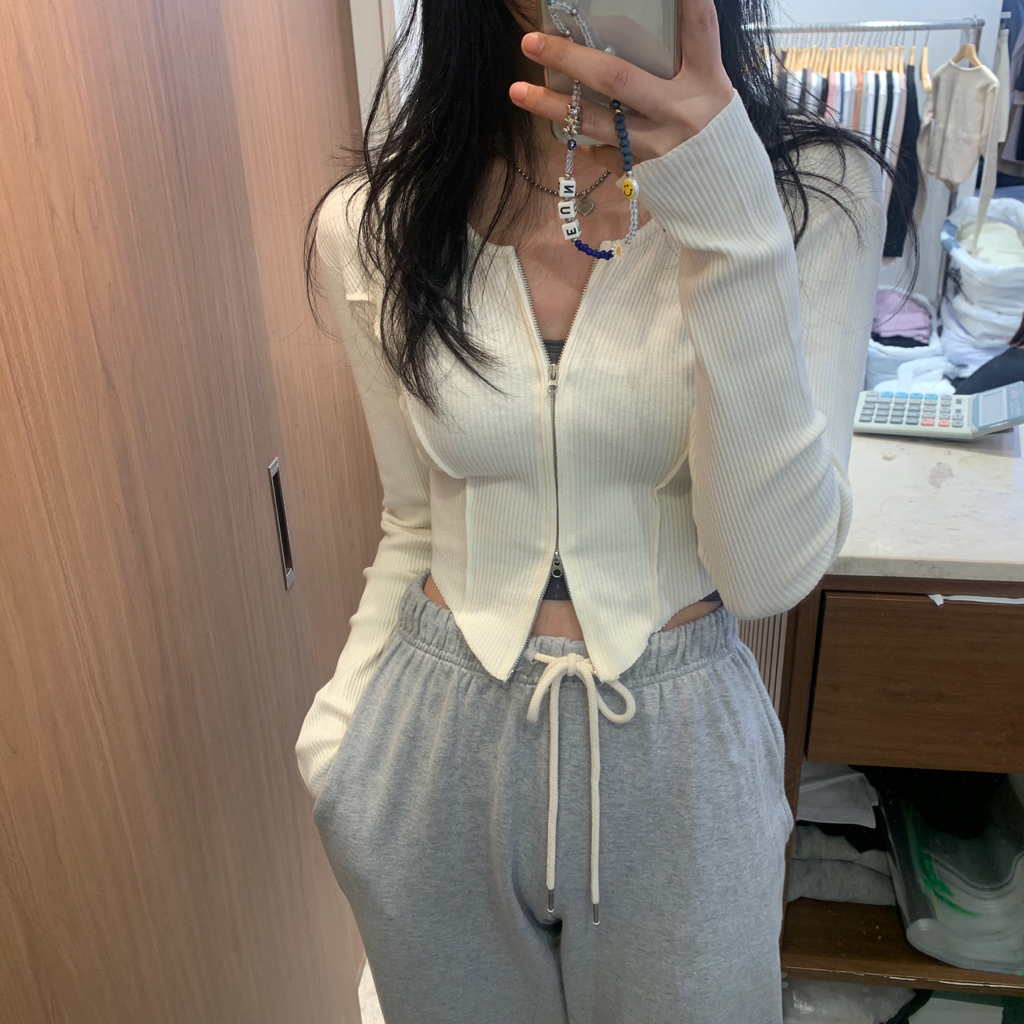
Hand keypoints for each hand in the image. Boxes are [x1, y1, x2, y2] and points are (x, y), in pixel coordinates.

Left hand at [510, 1, 734, 173]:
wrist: (727, 201)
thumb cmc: (718, 137)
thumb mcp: (713, 93)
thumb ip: (685, 66)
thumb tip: (639, 35)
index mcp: (708, 82)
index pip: (700, 28)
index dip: (688, 1)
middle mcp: (680, 112)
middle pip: (617, 78)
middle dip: (569, 58)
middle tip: (531, 41)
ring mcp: (657, 146)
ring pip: (594, 122)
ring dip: (551, 107)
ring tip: (517, 91)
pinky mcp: (641, 173)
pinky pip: (601, 151)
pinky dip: (581, 139)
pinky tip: (560, 127)